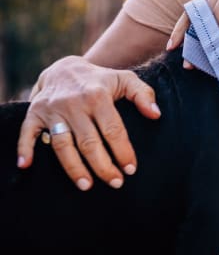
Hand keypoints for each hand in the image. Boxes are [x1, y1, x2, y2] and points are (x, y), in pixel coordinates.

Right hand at [17, 55, 160, 189]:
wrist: (66, 68)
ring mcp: (53, 109)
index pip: (113, 129)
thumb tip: (156, 115)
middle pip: (89, 142)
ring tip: (87, 186)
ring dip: (73, 168)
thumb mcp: (125, 79)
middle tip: (115, 183)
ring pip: (63, 144)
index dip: (123, 151)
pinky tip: (26, 166)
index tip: (131, 169)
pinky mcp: (35, 113)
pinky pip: (27, 133)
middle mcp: (75, 103)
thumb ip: (144, 94)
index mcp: (98, 95)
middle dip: (103, 166)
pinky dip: (25, 149)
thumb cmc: (101, 79)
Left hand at [167, 0, 218, 56]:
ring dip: (211, 42)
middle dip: (194, 42)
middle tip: (189, 63)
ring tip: (209, 60)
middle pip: (200, 17)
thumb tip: (197, 55)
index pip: (192, 13)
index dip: (181, 30)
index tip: (172, 47)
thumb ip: (218, 34)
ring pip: (214, 19)